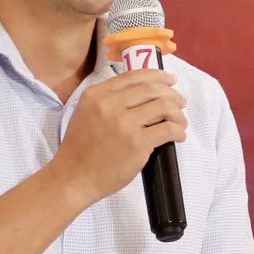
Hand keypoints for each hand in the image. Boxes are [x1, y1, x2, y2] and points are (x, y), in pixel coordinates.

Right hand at [51, 68, 186, 205]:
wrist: (73, 177)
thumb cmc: (79, 150)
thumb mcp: (85, 113)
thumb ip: (107, 101)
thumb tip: (141, 95)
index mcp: (96, 95)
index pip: (134, 76)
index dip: (157, 75)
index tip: (169, 80)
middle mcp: (110, 104)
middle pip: (152, 89)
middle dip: (172, 93)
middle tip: (180, 101)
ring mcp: (124, 123)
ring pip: (163, 106)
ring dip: (178, 113)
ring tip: (180, 121)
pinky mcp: (137, 143)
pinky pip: (168, 130)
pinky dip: (178, 131)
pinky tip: (178, 136)